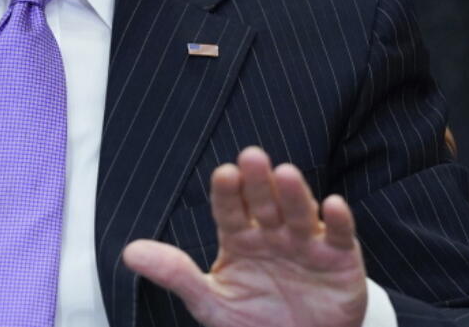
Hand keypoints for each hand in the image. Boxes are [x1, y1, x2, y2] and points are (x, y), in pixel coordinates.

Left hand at [123, 147, 366, 326]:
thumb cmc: (253, 320)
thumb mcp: (211, 302)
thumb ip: (175, 274)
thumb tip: (128, 253)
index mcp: (238, 237)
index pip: (230, 209)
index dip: (228, 193)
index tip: (224, 175)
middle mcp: (272, 232)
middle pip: (264, 202)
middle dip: (258, 182)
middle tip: (251, 157)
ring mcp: (306, 243)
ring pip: (300, 212)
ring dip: (294, 193)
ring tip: (286, 173)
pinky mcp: (339, 259)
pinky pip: (340, 236)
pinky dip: (339, 221)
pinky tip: (334, 205)